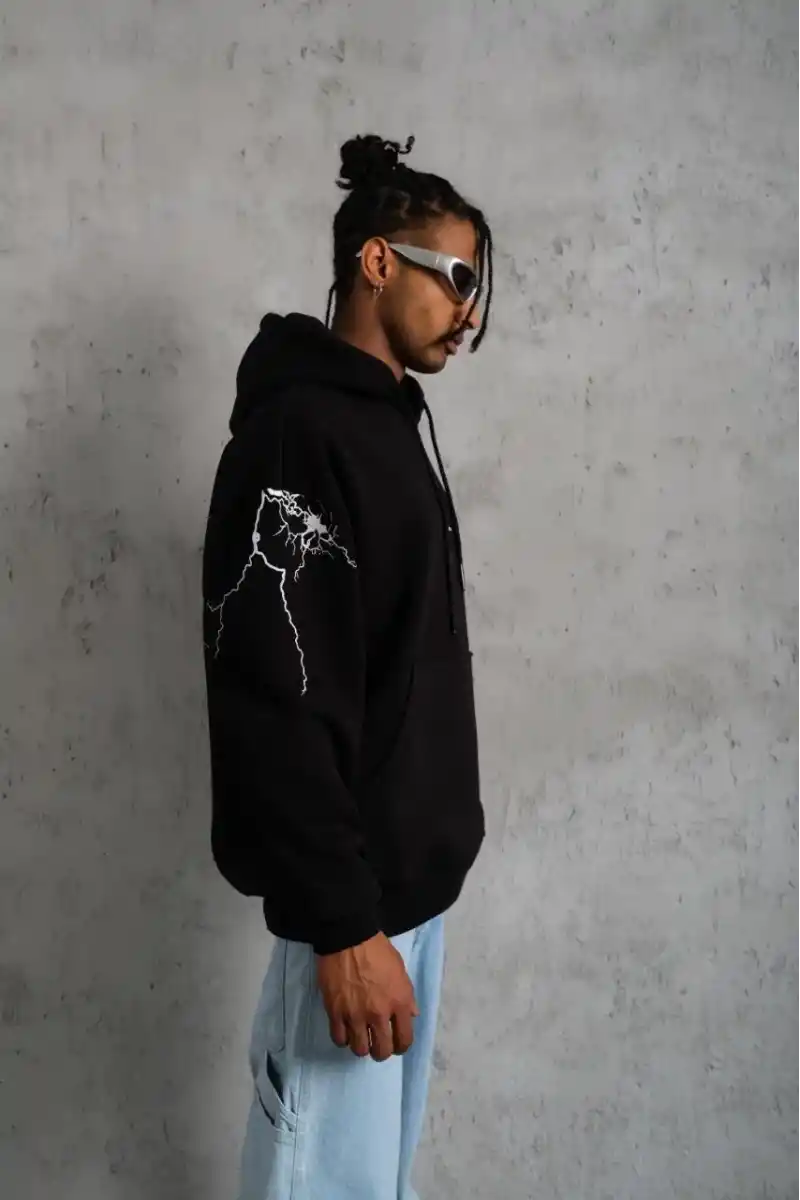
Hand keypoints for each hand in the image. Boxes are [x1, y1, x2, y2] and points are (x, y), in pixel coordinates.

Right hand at [316, 932, 418, 1061]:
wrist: (349, 938)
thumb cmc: (378, 951)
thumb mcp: (401, 970)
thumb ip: (407, 996)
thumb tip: (411, 1016)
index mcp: (399, 1003)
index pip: (404, 1040)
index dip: (401, 1047)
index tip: (396, 1045)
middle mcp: (379, 1014)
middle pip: (382, 1050)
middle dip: (381, 1051)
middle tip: (377, 1044)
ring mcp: (355, 1015)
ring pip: (359, 1049)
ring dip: (361, 1046)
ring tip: (360, 1037)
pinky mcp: (335, 1012)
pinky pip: (339, 1039)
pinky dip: (343, 1038)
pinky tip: (345, 1030)